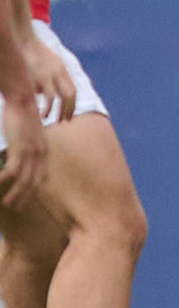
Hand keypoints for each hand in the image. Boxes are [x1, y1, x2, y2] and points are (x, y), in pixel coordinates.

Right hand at [0, 83, 45, 208]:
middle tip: (17, 207)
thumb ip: (25, 145)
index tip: (27, 198)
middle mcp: (41, 154)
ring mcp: (32, 152)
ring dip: (16, 193)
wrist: (23, 99)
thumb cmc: (22, 114)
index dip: (33, 188)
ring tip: (8, 204)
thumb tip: (18, 153)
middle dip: (26, 196)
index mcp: (44, 151)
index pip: (40, 175)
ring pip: (24, 180)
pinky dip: (5, 180)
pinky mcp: (21, 148)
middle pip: (34, 181)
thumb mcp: (28, 133)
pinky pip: (13, 170)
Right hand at [24, 34, 73, 122]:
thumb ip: (53, 75)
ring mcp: (47, 74)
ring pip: (54, 98)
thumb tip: (47, 92)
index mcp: (62, 69)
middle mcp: (58, 72)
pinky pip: (38, 93)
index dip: (72, 105)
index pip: (72, 91)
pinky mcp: (35, 76)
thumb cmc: (33, 51)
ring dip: (52, 110)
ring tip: (48, 119)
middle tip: (63, 121)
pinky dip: (40, 103)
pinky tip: (38, 111)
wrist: (23, 38)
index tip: (68, 116)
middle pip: (69, 95)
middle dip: (67, 110)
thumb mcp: (49, 62)